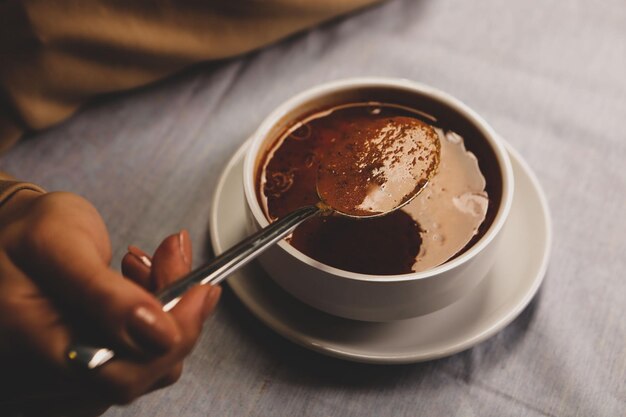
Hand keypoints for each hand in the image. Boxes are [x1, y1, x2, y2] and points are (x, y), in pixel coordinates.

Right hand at [0, 190, 220, 415]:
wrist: (9, 235)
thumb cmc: (22, 234)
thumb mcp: (57, 243)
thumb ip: (103, 292)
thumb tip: (157, 332)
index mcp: (31, 349)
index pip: (119, 375)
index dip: (169, 340)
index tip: (197, 291)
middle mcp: (50, 379)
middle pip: (144, 371)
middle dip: (175, 311)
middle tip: (174, 259)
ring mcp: (71, 378)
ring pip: (151, 361)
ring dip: (168, 307)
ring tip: (152, 262)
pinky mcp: (90, 367)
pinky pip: (142, 353)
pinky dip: (157, 314)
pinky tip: (142, 281)